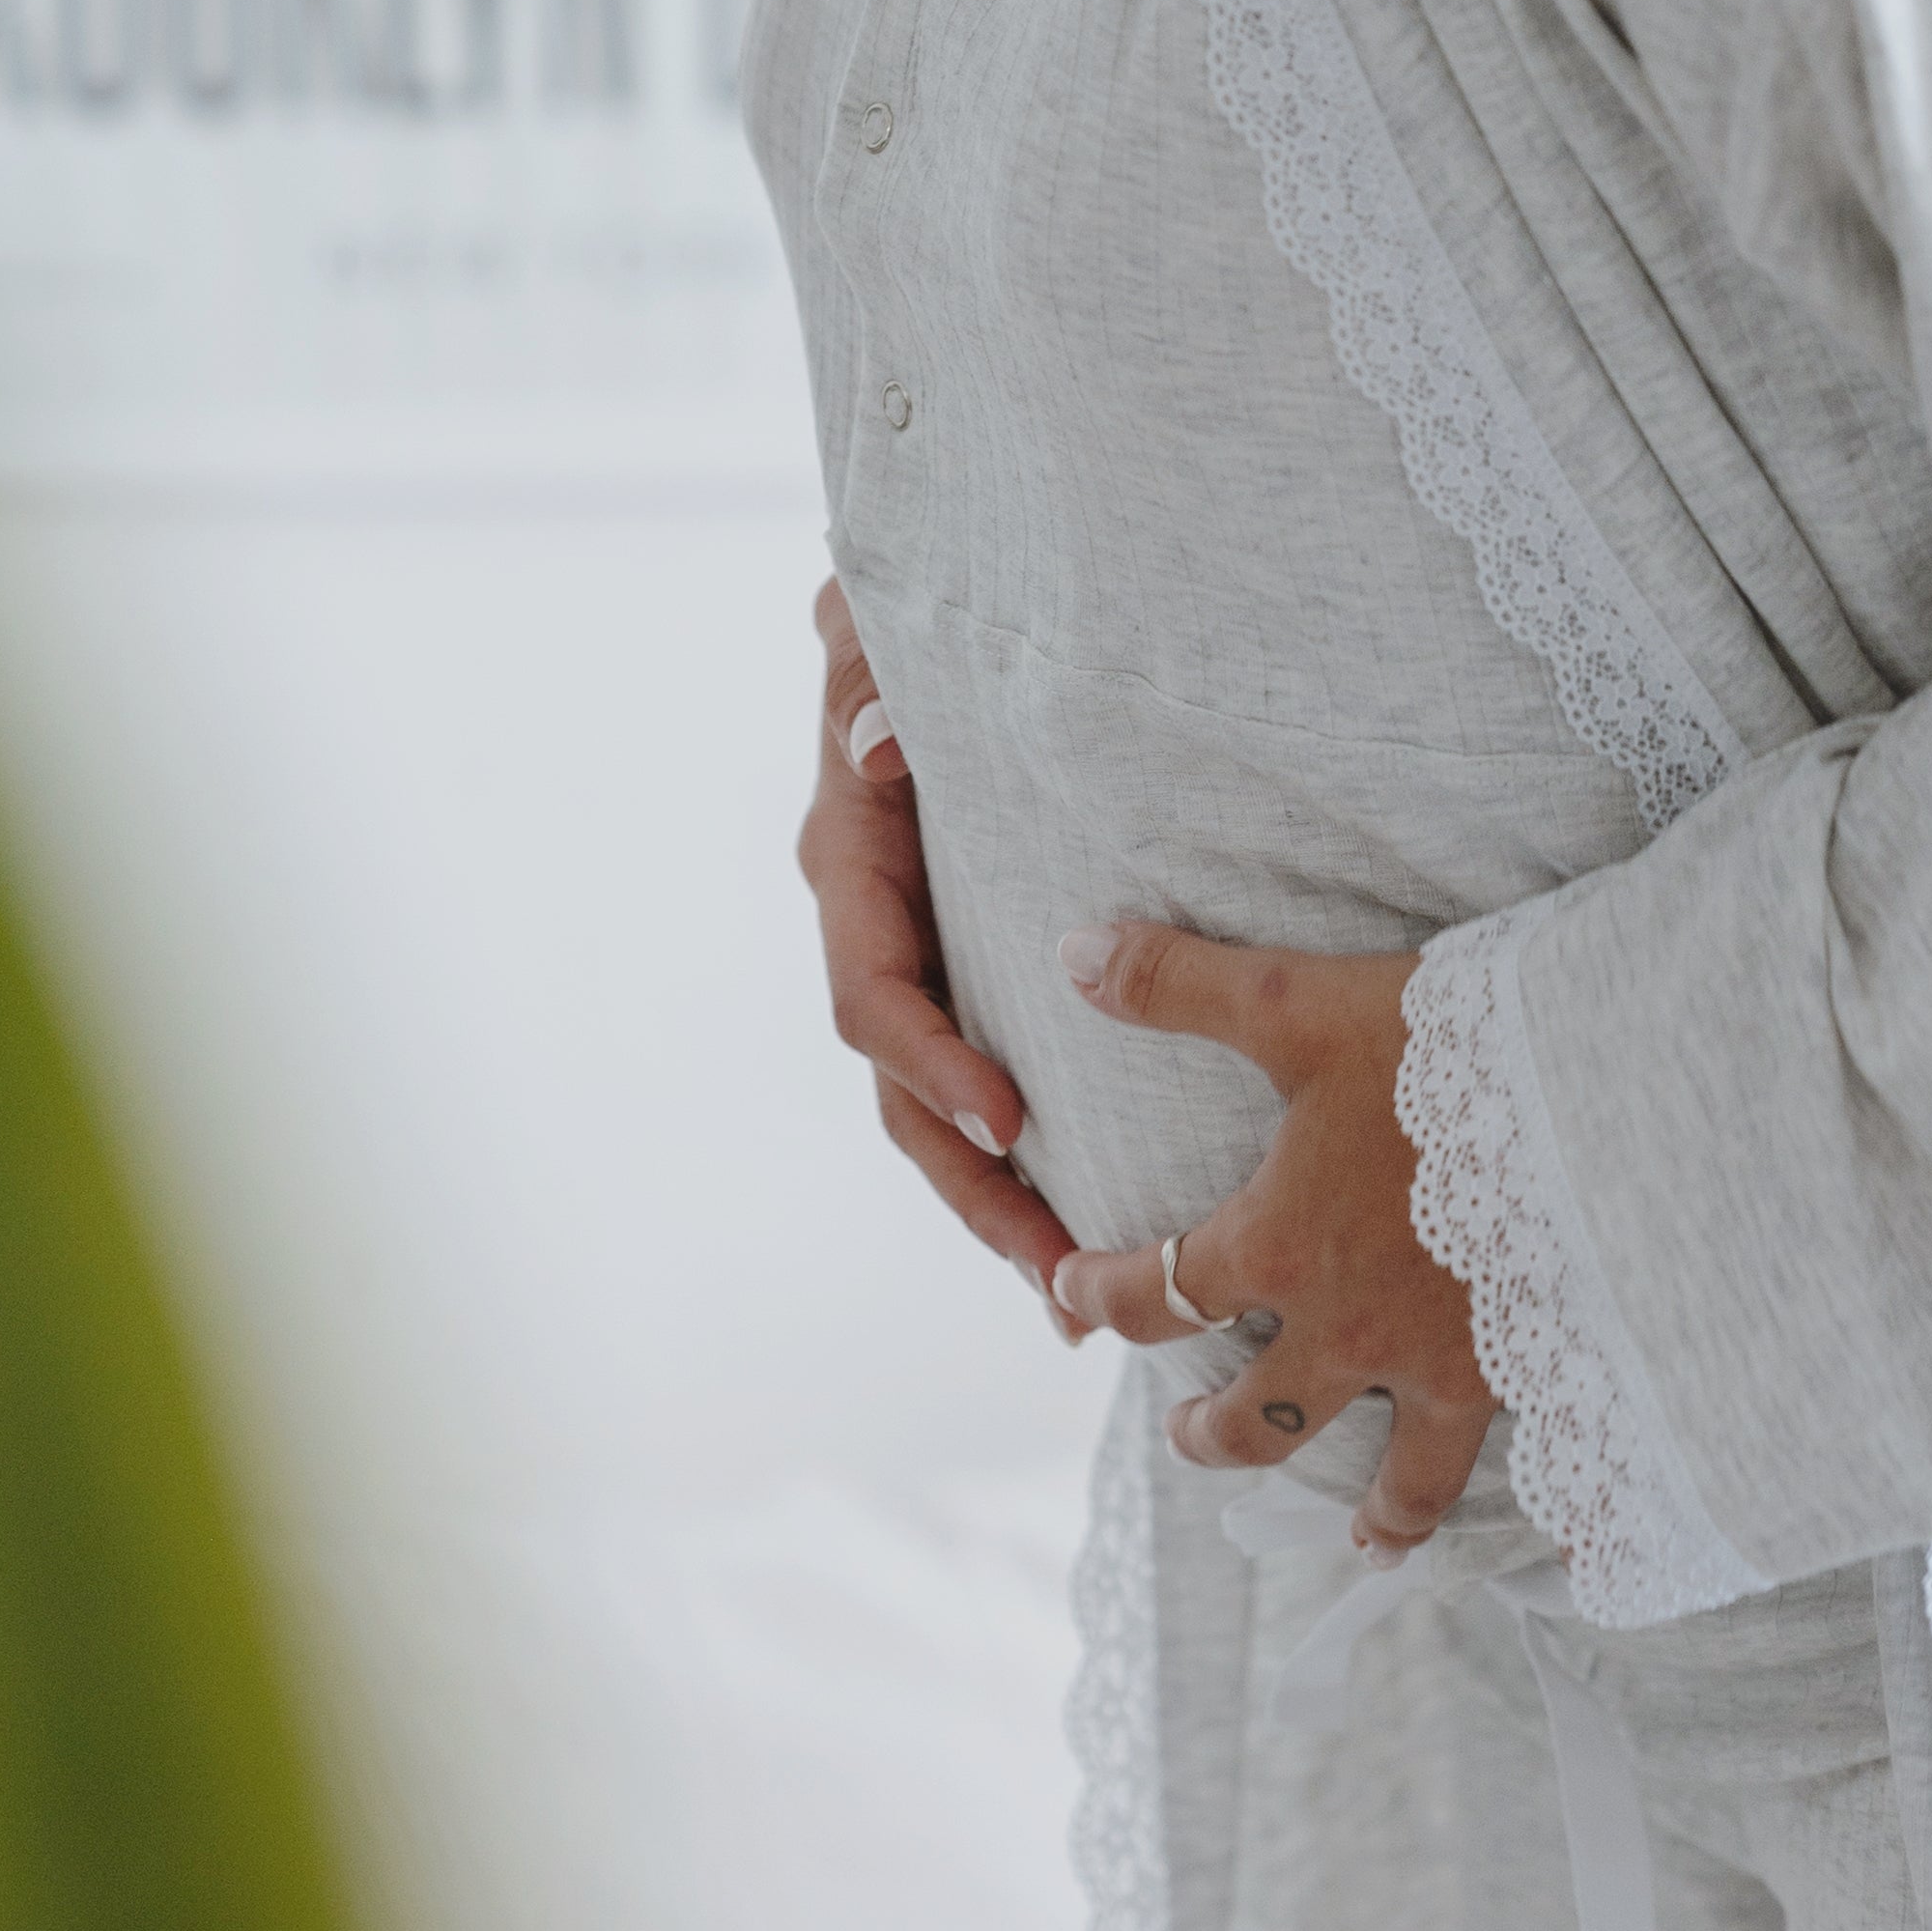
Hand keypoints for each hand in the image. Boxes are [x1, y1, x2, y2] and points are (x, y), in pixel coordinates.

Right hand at [797, 583, 1079, 1321]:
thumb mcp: (878, 639)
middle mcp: (872, 930)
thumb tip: (872, 749)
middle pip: (903, 1096)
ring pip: (937, 1117)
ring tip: (1073, 1301)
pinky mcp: (968, 975)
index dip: (933, 1065)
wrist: (933, 631)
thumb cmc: (911, 629)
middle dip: (973, 1191)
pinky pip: (978, 1087)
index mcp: (850, 867)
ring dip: (997, 1210)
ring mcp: (918, 962)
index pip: (873, 996)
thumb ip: (867, 680)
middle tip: (1055, 1275)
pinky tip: (1080, 1237)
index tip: (1010, 1121)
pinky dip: (1018, 1166)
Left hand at [1044, 925, 1494, 1556]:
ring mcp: (1444, 1364)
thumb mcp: (1297, 1004)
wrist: (1597, 1095)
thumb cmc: (1444, 1050)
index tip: (1068, 1292)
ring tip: (1362, 1535)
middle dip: (1210, 1434)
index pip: (1160, 1295)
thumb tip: (1072, 953)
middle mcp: (1352, 1329)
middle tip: (1186, 1434)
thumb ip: (1180, 985)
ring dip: (1367, 1509)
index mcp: (1282, 1247)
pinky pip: (1517, 1464)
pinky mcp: (1531, 1370)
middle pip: (1256, 1418)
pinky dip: (1527, 1513)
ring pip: (1391, 1474)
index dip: (1101, 1296)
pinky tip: (1554, 1540)